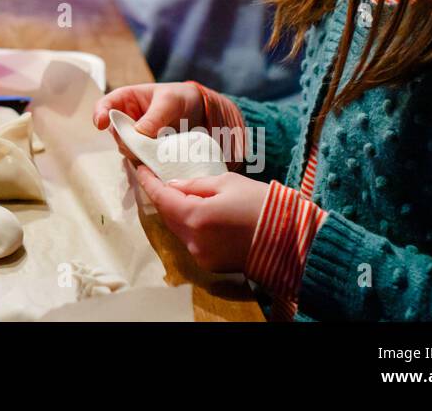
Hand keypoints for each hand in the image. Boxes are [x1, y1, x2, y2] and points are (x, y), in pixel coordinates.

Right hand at [93, 81, 206, 166]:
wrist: (201, 112)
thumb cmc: (181, 98)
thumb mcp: (169, 101)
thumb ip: (154, 116)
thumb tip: (138, 133)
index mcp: (126, 100)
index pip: (105, 106)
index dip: (99, 114)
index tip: (101, 124)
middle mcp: (127, 120)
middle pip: (115, 133)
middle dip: (126, 140)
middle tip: (143, 142)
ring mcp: (136, 138)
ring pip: (127, 149)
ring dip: (140, 152)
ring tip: (161, 148)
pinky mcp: (146, 152)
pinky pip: (141, 160)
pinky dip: (149, 161)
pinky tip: (162, 158)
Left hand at [133, 165, 268, 273]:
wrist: (291, 240)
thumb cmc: (262, 205)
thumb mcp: (228, 183)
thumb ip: (196, 185)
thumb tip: (174, 185)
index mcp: (196, 217)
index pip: (161, 197)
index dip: (148, 181)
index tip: (140, 168)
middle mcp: (193, 241)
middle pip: (167, 216)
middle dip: (162, 197)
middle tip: (158, 177)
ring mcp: (201, 255)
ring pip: (178, 229)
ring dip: (176, 212)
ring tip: (181, 193)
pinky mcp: (210, 264)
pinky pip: (192, 241)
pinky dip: (190, 226)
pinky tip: (198, 213)